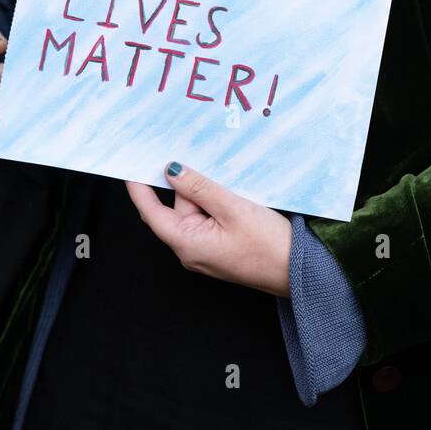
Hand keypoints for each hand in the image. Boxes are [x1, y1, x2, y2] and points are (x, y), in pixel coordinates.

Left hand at [125, 163, 293, 297]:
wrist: (299, 273)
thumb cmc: (268, 247)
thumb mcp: (233, 208)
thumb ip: (200, 188)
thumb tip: (172, 171)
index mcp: (187, 243)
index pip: (151, 212)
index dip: (138, 188)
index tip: (131, 165)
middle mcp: (190, 250)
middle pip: (176, 207)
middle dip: (185, 184)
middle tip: (194, 155)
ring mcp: (205, 249)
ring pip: (194, 211)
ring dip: (205, 192)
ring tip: (227, 179)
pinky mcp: (219, 246)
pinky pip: (208, 218)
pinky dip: (214, 202)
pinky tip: (231, 191)